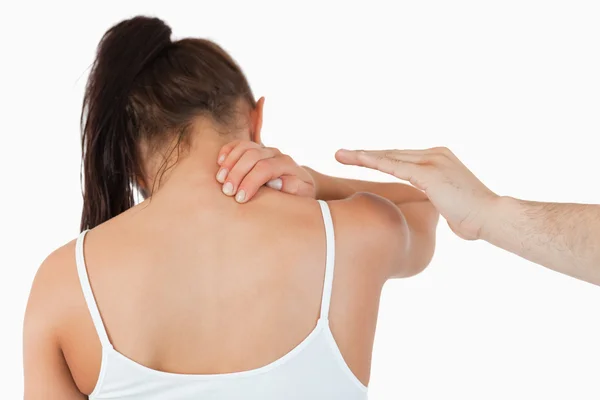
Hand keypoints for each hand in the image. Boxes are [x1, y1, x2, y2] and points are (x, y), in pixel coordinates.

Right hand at [216, 140, 315, 202]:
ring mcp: (263, 149)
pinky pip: (239, 144)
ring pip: (244, 147)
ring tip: (220, 179)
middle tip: (226, 191)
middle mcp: (275, 153)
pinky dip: (228, 150)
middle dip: (237, 173)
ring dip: (229, 162)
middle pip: (252, 156)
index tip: (240, 198)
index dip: (250, 182)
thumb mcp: (302, 194)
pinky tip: (219, 162)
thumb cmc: (298, 192)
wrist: (299, 182)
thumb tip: (275, 182)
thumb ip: (292, 187)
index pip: (265, 168)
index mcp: (286, 164)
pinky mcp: (254, 149)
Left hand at [336, 147, 497, 239]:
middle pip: (391, 153)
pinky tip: (357, 160)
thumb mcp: (449, 206)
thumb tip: (434, 210)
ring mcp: (432, 160)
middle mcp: (434, 154)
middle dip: (365, 154)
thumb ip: (436, 202)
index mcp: (439, 159)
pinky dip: (374, 161)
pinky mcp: (428, 172)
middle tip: (341, 154)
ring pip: (389, 156)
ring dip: (362, 156)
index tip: (359, 159)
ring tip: (340, 155)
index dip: (379, 158)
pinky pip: (394, 165)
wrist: (491, 217)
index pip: (401, 158)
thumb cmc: (473, 218)